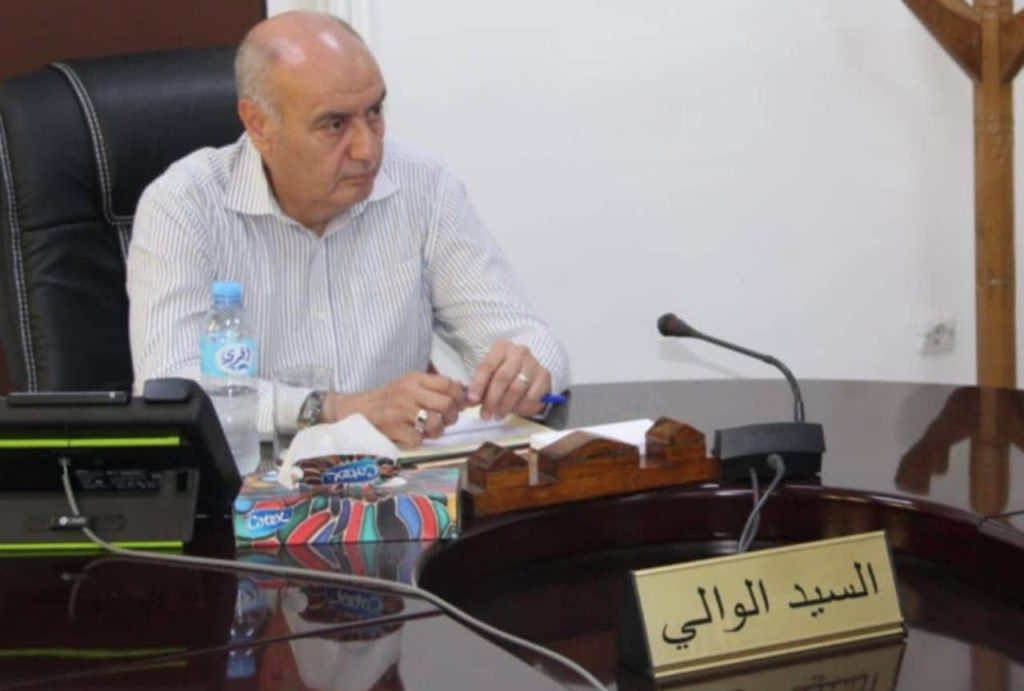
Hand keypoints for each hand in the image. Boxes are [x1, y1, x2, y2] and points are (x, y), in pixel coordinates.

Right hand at [324, 372, 464, 447]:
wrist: (353, 410)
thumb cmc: (385, 400)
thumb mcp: (408, 385)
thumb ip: (432, 387)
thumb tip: (461, 389)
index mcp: (414, 379)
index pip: (448, 384)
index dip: (460, 397)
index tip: (460, 406)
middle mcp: (409, 391)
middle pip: (446, 404)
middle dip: (451, 417)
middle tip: (446, 422)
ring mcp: (401, 409)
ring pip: (436, 423)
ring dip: (437, 431)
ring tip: (429, 431)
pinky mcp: (393, 427)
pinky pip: (418, 439)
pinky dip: (417, 441)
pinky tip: (410, 436)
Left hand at [467, 341, 550, 419]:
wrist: (530, 372)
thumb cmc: (505, 373)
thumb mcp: (490, 376)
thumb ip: (480, 388)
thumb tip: (468, 402)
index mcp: (501, 348)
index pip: (487, 366)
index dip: (478, 384)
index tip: (472, 400)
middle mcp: (519, 352)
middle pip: (502, 377)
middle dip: (492, 399)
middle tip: (486, 414)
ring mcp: (533, 363)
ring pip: (517, 388)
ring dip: (506, 405)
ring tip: (498, 414)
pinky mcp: (545, 376)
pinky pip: (532, 396)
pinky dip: (522, 407)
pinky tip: (516, 410)